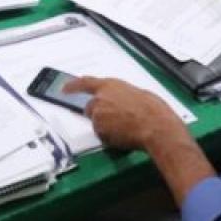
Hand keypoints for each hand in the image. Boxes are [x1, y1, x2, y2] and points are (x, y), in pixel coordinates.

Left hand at [64, 76, 182, 151]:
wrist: (156, 126)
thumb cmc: (153, 111)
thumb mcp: (138, 94)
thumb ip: (122, 95)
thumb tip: (122, 101)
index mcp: (110, 85)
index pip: (84, 82)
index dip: (73, 85)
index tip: (64, 88)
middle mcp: (100, 98)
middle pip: (91, 108)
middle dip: (101, 114)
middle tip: (119, 120)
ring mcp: (98, 114)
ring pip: (98, 123)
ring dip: (107, 126)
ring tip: (128, 128)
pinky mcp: (100, 130)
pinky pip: (102, 135)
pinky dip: (110, 137)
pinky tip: (125, 135)